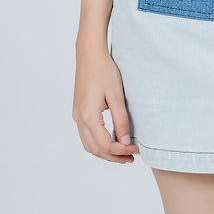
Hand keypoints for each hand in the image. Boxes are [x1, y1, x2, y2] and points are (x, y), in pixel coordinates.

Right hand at [72, 43, 140, 163]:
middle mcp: (79, 119)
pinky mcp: (78, 112)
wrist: (89, 55)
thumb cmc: (104, 71)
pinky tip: (113, 141)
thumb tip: (125, 142)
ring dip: (105, 152)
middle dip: (114, 156)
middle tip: (132, 157)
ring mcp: (76, 116)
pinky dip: (99, 143)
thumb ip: (121, 120)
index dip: (121, 151)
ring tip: (123, 153)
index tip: (136, 150)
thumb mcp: (117, 96)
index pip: (105, 145)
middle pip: (95, 149)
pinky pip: (86, 136)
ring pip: (89, 145)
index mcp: (88, 116)